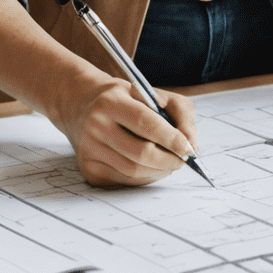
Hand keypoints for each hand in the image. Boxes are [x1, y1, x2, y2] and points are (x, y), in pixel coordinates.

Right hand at [53, 75, 201, 187]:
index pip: (145, 123)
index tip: (188, 148)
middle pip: (140, 153)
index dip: (171, 138)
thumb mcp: (152, 92)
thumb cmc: (124, 98)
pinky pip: (125, 180)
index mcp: (111, 101)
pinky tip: (151, 166)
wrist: (81, 104)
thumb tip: (191, 145)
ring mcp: (89, 150)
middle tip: (183, 160)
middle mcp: (96, 125)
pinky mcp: (89, 169)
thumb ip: (179, 112)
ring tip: (170, 162)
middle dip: (169, 160)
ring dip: (159, 171)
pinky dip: (145, 177)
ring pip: (134, 171)